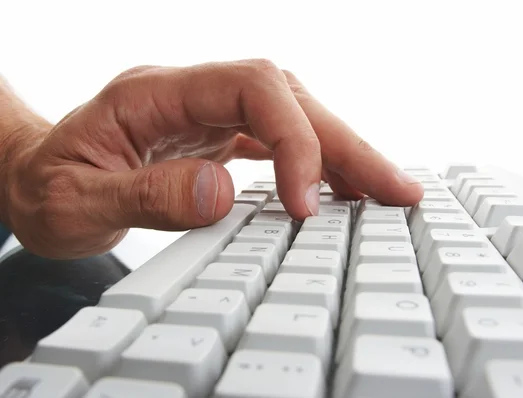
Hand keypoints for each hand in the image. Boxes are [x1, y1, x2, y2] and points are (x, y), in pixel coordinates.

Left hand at [4, 59, 422, 257]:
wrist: (35, 180)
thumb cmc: (47, 188)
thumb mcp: (74, 202)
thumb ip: (147, 195)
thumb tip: (222, 192)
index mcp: (154, 93)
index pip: (251, 87)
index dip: (293, 139)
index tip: (305, 203)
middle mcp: (190, 94)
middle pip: (289, 97)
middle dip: (347, 143)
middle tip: (397, 188)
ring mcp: (207, 113)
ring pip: (295, 115)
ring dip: (344, 151)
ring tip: (386, 189)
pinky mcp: (217, 137)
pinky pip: (281, 139)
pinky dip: (317, 163)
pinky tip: (340, 188)